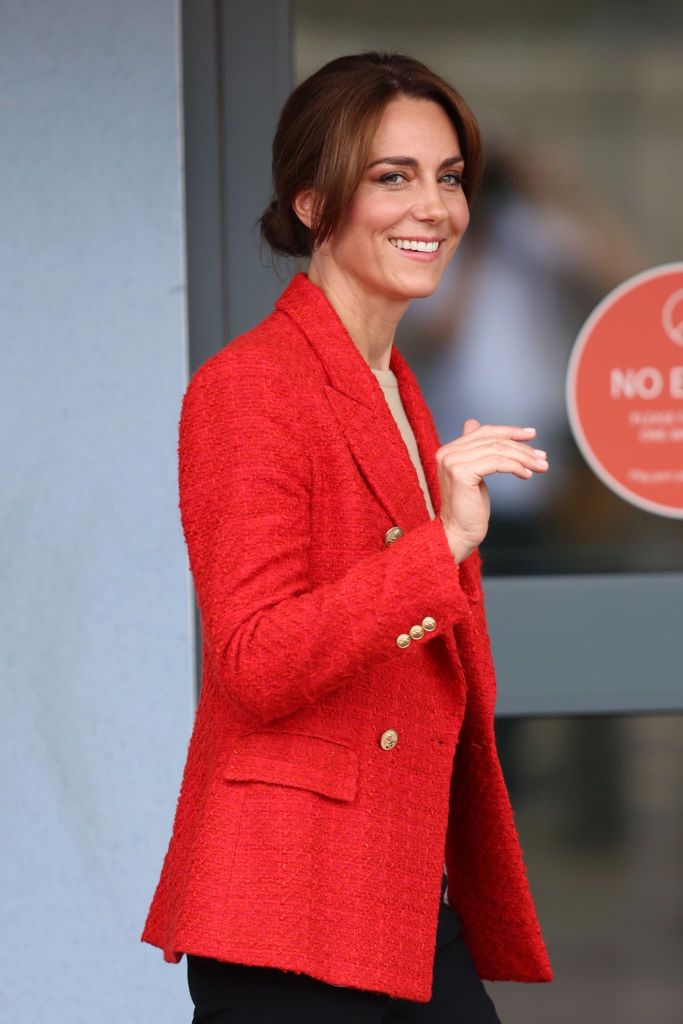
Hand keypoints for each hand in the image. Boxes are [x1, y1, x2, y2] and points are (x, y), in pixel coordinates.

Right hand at [436, 418, 548, 561]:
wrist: (458, 533)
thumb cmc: (469, 509)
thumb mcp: (474, 473)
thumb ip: (474, 451)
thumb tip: (473, 423)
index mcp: (448, 450)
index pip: (483, 432)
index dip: (509, 431)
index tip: (531, 434)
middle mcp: (447, 453)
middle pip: (492, 440)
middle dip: (521, 447)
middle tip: (541, 456)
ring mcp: (452, 462)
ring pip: (497, 451)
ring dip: (524, 458)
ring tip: (540, 466)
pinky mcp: (461, 473)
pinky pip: (497, 463)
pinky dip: (516, 467)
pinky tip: (527, 474)